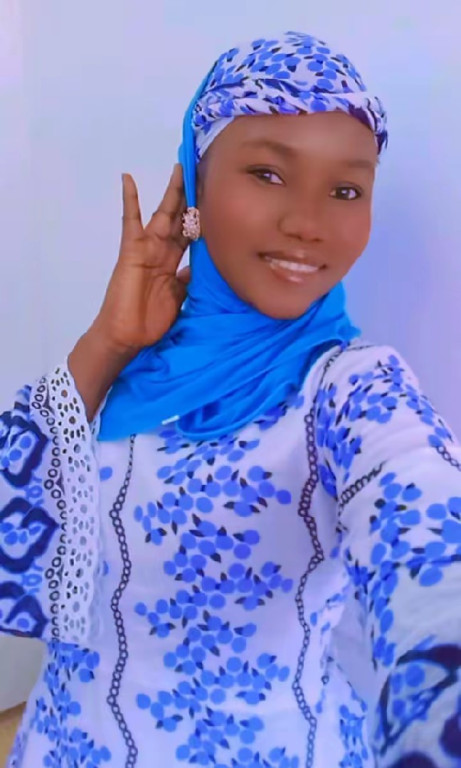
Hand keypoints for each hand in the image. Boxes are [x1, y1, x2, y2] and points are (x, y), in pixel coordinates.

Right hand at [92, 164, 189, 353]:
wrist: (128, 336)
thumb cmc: (150, 321)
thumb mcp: (179, 297)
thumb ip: (188, 280)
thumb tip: (201, 268)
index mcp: (173, 261)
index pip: (192, 233)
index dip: (204, 217)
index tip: (218, 199)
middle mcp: (161, 250)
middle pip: (181, 218)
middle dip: (192, 198)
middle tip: (205, 173)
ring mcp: (146, 248)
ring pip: (163, 214)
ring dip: (172, 193)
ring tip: (181, 169)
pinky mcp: (131, 249)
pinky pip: (130, 221)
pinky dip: (129, 200)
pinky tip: (128, 179)